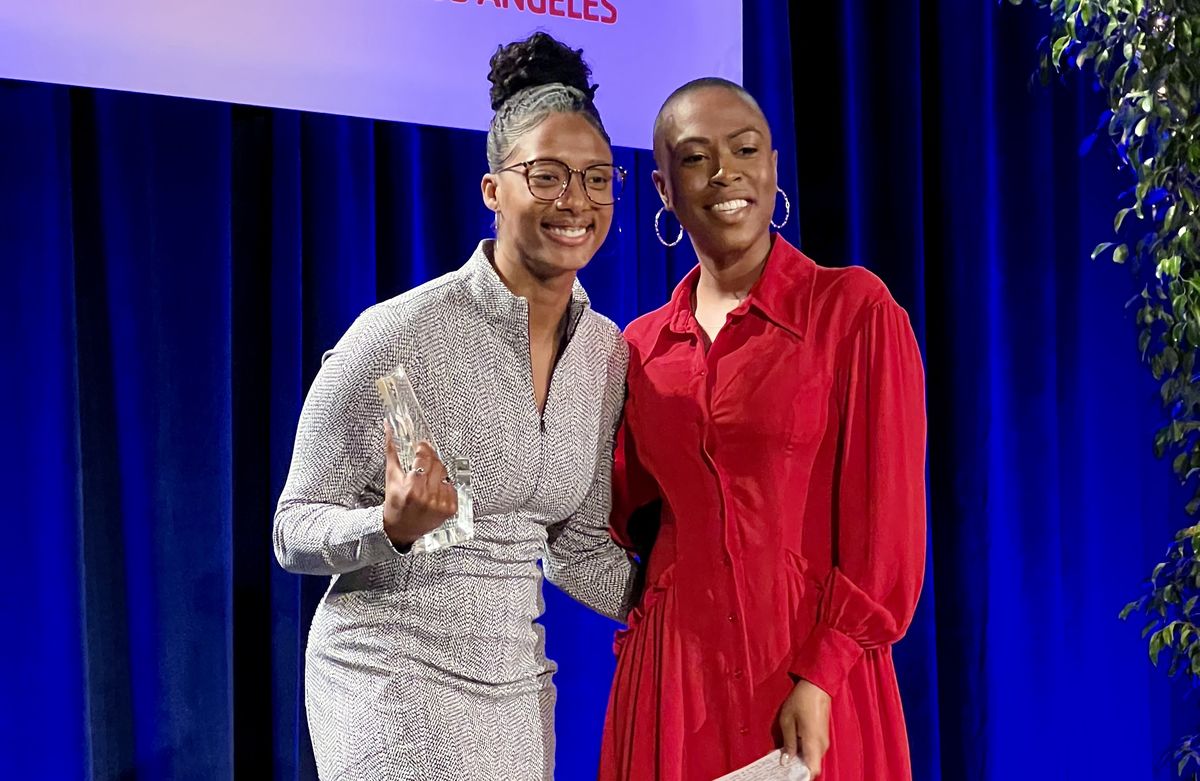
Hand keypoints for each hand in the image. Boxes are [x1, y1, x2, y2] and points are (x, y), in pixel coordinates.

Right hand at [381, 423, 457, 546]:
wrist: (401, 529)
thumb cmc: (394, 502)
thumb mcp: (391, 477)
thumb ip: (391, 450)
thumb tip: (388, 426)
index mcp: (411, 489)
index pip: (424, 458)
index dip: (423, 449)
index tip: (421, 447)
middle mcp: (427, 497)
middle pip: (437, 465)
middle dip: (431, 459)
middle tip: (424, 462)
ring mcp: (440, 505)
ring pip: (445, 475)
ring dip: (437, 473)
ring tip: (427, 480)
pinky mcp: (450, 510)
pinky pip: (452, 487)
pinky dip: (444, 485)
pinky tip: (433, 490)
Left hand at [779, 679, 830, 775]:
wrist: (817, 686)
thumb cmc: (801, 700)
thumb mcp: (787, 721)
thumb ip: (788, 742)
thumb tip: (786, 760)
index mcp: (813, 743)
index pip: (812, 770)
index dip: (801, 776)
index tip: (788, 775)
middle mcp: (821, 745)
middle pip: (810, 766)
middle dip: (796, 768)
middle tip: (780, 765)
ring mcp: (823, 740)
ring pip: (811, 758)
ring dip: (799, 759)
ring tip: (782, 756)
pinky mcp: (822, 736)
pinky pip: (813, 750)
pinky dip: (803, 752)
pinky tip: (791, 747)